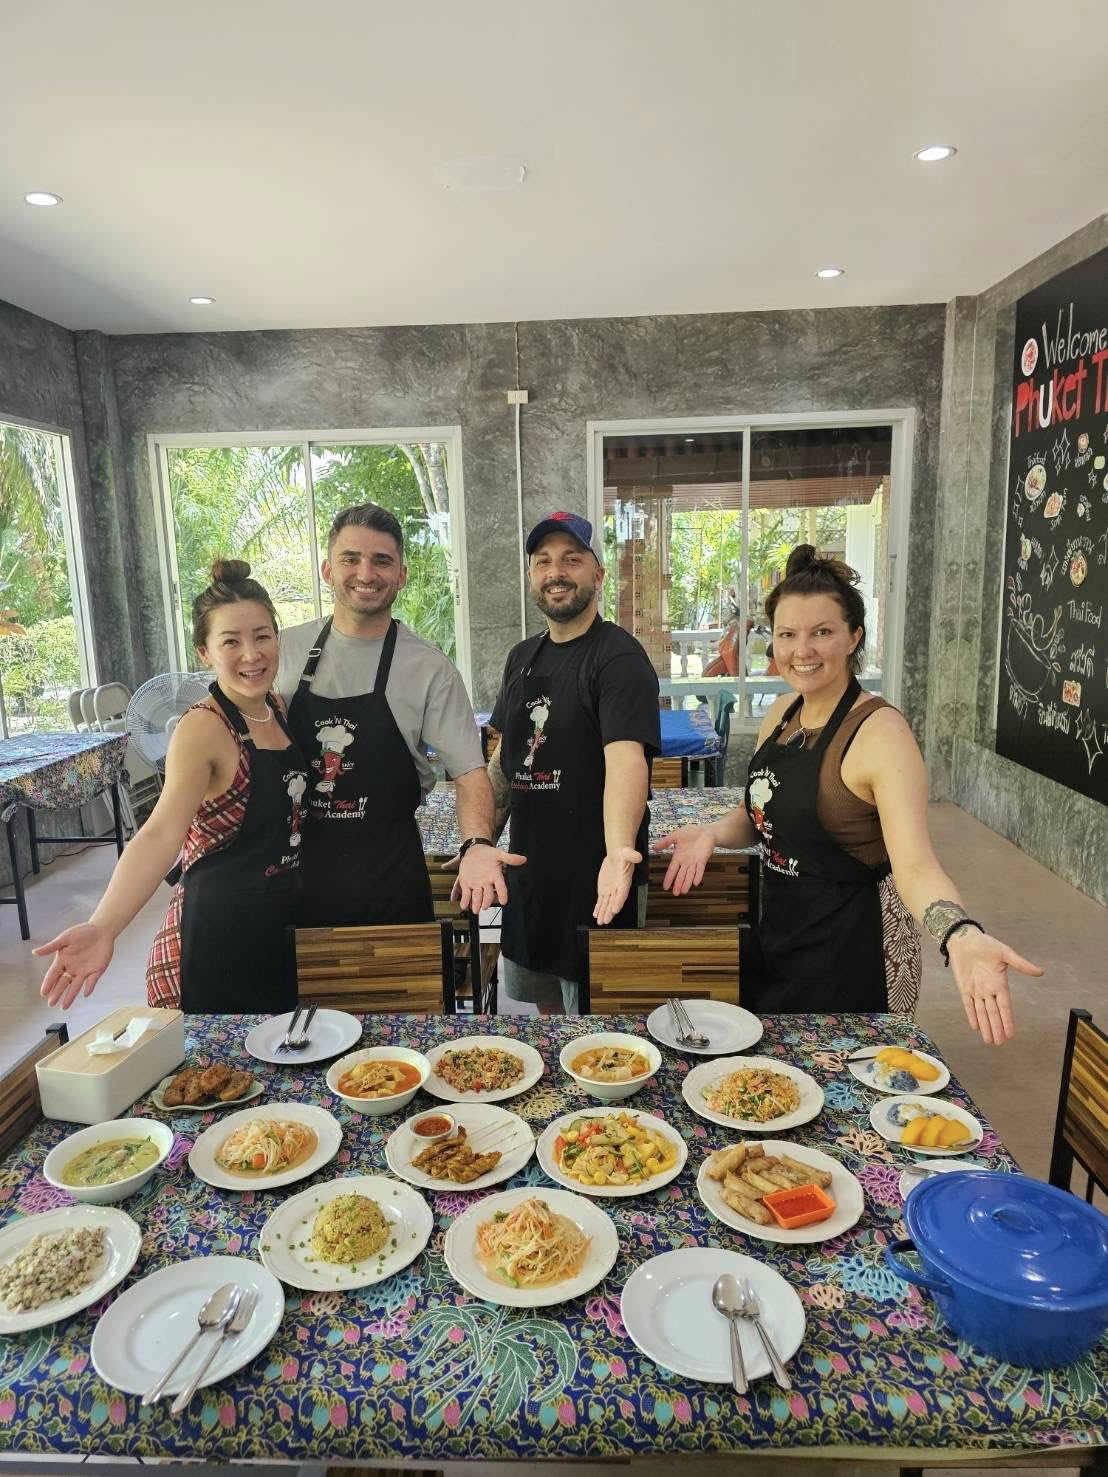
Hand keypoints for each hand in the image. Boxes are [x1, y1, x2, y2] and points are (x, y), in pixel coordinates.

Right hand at [34, 923, 115, 1008]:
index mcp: (63, 960)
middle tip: (51, 1003)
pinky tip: (86, 993)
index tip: (43, 993)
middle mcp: (72, 968)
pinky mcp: (96, 971)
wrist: (101, 930)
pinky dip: (89, 987)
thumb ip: (51, 947)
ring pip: (75, 986)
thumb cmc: (82, 932)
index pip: (53, 974)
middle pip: (63, 983)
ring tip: (64, 1007)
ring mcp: (84, 971)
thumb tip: (34, 952)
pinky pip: (92, 981)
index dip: (48, 983)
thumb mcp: (65, 937)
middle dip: (57, 993)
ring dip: (70, 996)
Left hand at [451, 844, 526, 913]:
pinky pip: (466, 894)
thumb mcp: (499, 854)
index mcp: (495, 876)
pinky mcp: (466, 884)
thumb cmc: (488, 854)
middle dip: (486, 901)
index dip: (502, 894)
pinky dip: (464, 900)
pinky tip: (463, 905)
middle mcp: (487, 883)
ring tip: (474, 909)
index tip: (504, 902)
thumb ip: (510, 858)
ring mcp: (476, 885)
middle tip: (484, 907)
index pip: (501, 887)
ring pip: (477, 896)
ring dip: (475, 903)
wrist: (475, 851)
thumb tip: (524, 859)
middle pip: (488, 894)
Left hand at [593, 847, 640, 925]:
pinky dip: (599, 907)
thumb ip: (632, 855)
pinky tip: (596, 914)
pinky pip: (601, 900)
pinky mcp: (605, 889)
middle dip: (609, 911)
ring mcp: (611, 890)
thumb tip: (638, 857)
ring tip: (600, 921)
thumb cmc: (624, 854)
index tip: (615, 909)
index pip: (622, 893)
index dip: (618, 902)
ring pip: (606, 903)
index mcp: (624, 881)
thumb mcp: (628, 852)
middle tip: (605, 920)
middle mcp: (618, 888)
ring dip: (603, 912)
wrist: (617, 855)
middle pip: (614, 902)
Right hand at [652, 825, 715, 894]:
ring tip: (683, 892)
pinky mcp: (702, 860)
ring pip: (690, 874)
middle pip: (681, 875)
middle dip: (678, 884)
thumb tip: (653, 847)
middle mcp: (686, 862)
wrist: (705, 831)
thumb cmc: (691, 833)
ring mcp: (694, 862)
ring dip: (687, 883)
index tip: (665, 887)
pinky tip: (695, 883)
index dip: (669, 878)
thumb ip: (665, 842)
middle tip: (675, 894)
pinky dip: (698, 875)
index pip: (672, 870)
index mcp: (678, 857)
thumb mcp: (675, 836)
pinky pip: (700, 869)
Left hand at [946, 927, 1041, 1044]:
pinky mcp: (964, 988)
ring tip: (989, 1041)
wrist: (964, 938)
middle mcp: (989, 990)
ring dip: (985, 1026)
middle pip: (993, 1014)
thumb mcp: (1005, 953)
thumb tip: (1041, 972)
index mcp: (1000, 983)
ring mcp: (976, 990)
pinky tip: (975, 1027)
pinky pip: (968, 1004)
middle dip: (996, 1028)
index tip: (1011, 1034)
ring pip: (981, 1012)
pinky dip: (971, 1015)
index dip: (1007, 1021)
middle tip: (999, 1044)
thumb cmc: (986, 944)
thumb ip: (1021, 964)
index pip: (1005, 1007)